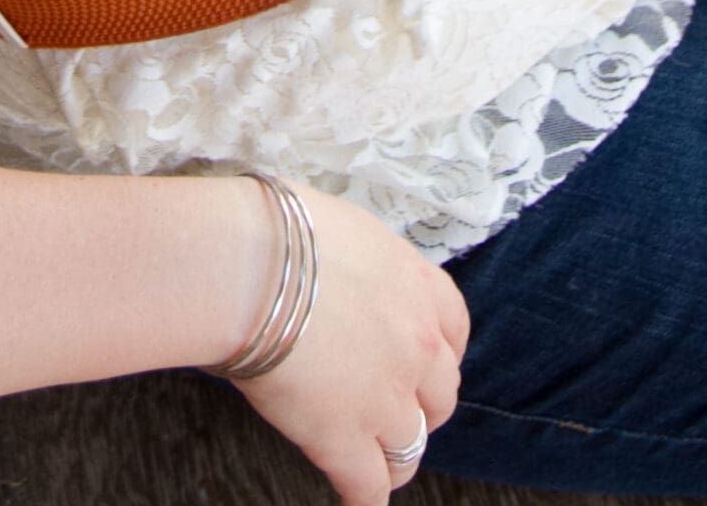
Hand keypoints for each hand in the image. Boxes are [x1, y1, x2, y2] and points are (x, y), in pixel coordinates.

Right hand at [230, 185, 466, 504]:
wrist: (251, 266)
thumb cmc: (280, 230)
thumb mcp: (343, 228)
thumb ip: (360, 264)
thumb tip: (338, 271)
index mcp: (416, 284)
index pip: (454, 328)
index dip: (440, 352)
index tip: (425, 363)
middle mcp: (416, 344)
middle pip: (440, 394)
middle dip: (420, 405)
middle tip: (391, 409)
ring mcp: (387, 397)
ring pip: (411, 447)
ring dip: (394, 456)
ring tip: (375, 463)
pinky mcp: (345, 439)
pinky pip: (369, 488)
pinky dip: (364, 499)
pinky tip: (357, 502)